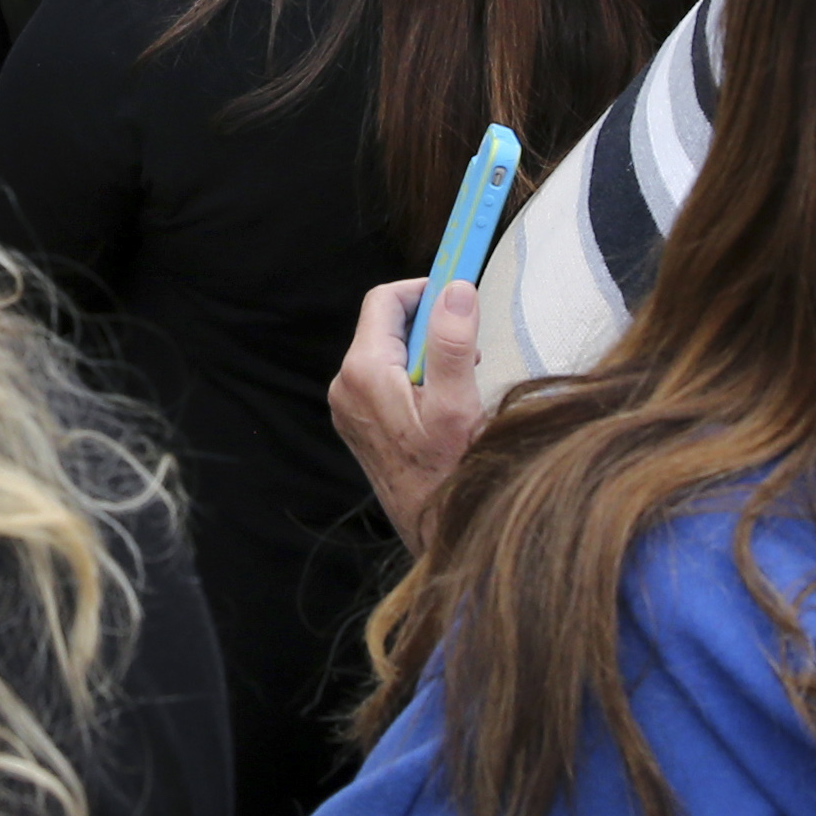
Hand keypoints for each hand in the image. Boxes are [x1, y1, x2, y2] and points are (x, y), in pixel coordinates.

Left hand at [328, 277, 491, 549]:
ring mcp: (349, 405)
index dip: (424, 286)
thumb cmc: (447, 477)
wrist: (432, 533)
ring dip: (427, 352)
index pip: (385, 300)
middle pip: (387, 324)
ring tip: (460, 385)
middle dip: (431, 324)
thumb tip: (456, 288)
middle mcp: (345, 384)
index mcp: (362, 372)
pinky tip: (443, 403)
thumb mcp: (457, 407)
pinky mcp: (359, 421)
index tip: (459, 281)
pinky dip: (416, 375)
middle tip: (470, 351)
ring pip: (390, 351)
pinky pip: (385, 377)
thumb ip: (454, 345)